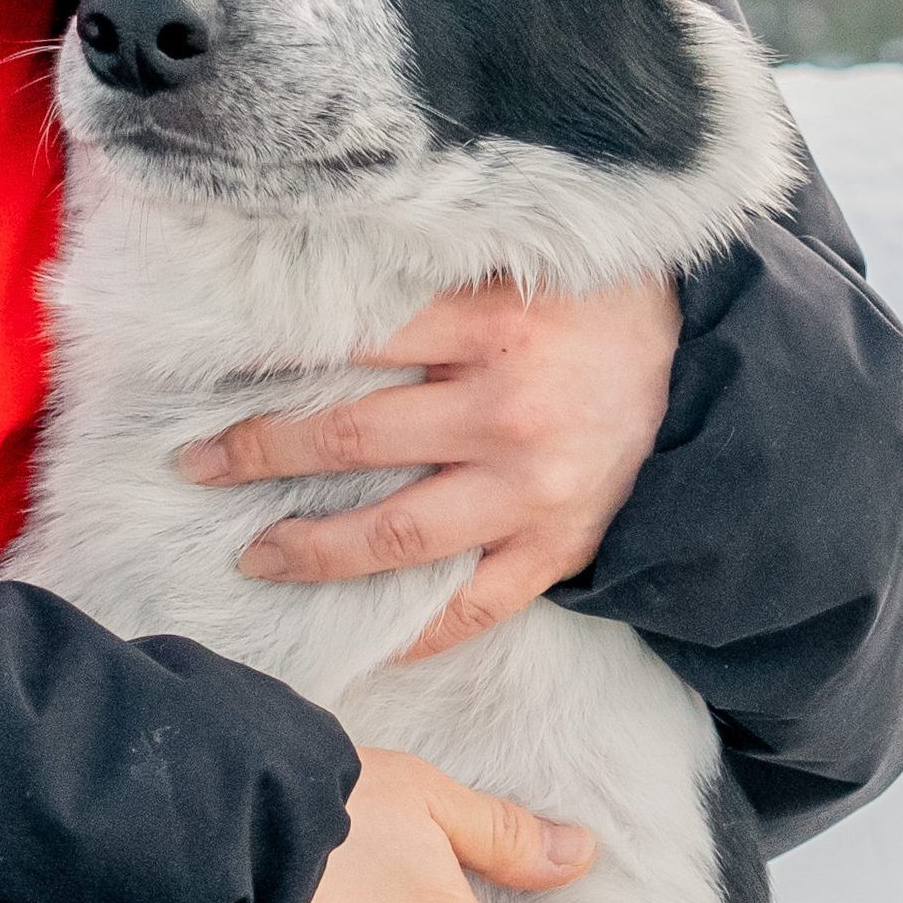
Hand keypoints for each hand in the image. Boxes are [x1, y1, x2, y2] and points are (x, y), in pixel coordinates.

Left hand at [178, 273, 681, 659]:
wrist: (707, 364)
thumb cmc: (596, 302)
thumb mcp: (518, 264)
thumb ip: (430, 278)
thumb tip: (308, 283)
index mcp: (492, 325)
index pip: (351, 339)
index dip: (270, 356)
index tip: (208, 368)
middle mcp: (506, 412)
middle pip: (350, 438)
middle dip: (258, 453)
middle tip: (195, 465)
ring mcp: (532, 492)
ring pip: (394, 535)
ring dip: (310, 549)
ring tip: (253, 555)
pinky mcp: (557, 548)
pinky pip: (473, 608)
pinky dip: (415, 632)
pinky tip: (363, 638)